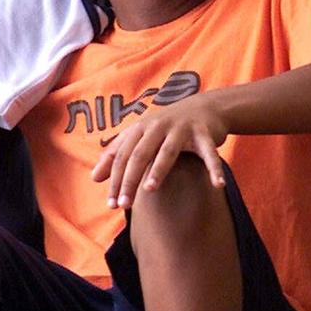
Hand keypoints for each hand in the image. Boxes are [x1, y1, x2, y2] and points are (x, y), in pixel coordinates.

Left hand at [90, 95, 228, 208]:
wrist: (204, 107)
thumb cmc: (166, 127)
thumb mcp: (139, 136)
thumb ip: (117, 155)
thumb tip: (94, 178)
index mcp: (141, 128)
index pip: (123, 156)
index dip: (115, 179)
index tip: (111, 203)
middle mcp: (159, 126)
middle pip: (140, 154)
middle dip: (130, 179)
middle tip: (124, 204)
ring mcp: (182, 129)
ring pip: (168, 151)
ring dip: (159, 169)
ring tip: (150, 189)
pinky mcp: (204, 133)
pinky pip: (209, 153)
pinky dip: (214, 168)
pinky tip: (217, 184)